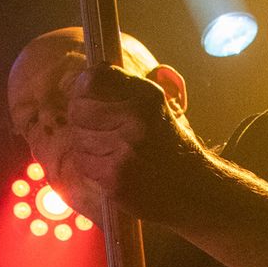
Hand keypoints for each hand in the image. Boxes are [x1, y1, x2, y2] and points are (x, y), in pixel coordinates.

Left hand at [63, 63, 198, 222]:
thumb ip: (120, 87)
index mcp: (146, 96)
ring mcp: (124, 149)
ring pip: (77, 136)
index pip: (93, 79)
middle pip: (78, 108)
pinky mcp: (114, 176)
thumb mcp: (153, 104)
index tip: (87, 96)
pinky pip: (82, 161)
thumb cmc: (166, 143)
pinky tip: (108, 165)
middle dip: (80, 117)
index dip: (82, 88)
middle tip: (96, 127)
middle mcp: (136, 119)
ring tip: (108, 149)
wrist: (190, 186)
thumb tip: (79, 80)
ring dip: (86, 143)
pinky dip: (90, 164)